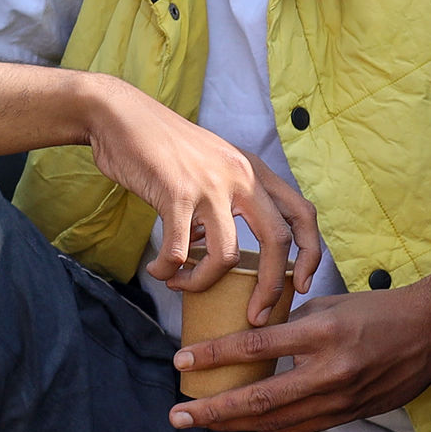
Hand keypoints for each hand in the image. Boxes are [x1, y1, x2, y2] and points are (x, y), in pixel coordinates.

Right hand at [82, 87, 323, 300]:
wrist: (120, 116)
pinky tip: (158, 270)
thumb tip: (221, 252)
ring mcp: (209, 184)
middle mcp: (240, 175)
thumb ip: (226, 201)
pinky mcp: (176, 194)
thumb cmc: (162, 146)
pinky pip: (179, 251)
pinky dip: (168, 270)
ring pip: (227, 256)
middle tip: (255, 315)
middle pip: (278, 241)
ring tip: (183, 285)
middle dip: (271, 287)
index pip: (302, 213)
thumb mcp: (211, 164)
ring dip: (204, 283)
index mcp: (253, 170)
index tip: (300, 284)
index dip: (311, 254)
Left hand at [168, 263, 430, 431]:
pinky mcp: (348, 415)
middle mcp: (329, 371)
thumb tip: (249, 337)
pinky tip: (244, 425)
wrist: (429, 333)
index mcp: (321, 333)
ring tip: (202, 422)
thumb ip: (289, 324)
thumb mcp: (328, 305)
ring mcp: (340, 399)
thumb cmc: (377, 312)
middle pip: (260, 398)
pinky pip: (299, 427)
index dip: (215, 355)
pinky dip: (268, 427)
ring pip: (276, 421)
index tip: (181, 361)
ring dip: (235, 424)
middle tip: (178, 415)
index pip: (256, 345)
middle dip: (213, 410)